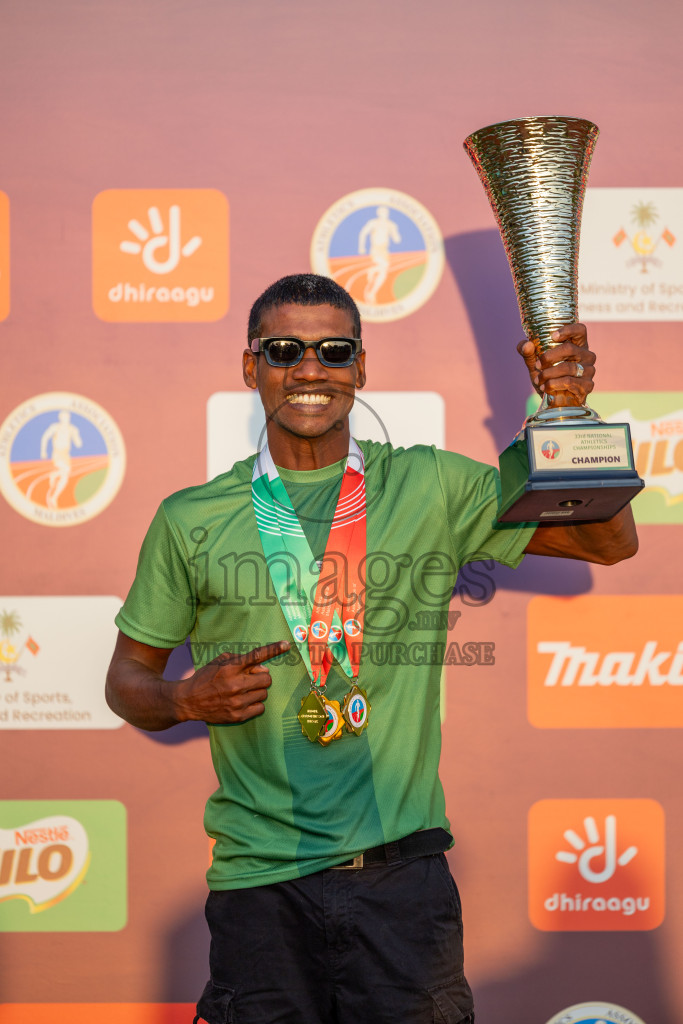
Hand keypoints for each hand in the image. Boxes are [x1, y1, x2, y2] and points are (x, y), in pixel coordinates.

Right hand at [174, 640, 289, 724]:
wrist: (188, 700)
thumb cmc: (205, 678)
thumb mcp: (218, 662)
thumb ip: (240, 660)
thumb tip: (262, 667)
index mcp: (230, 668)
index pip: (257, 656)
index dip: (273, 649)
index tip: (286, 644)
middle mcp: (235, 684)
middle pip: (266, 679)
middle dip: (262, 678)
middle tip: (251, 679)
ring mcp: (237, 701)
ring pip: (264, 694)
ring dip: (257, 691)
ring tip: (244, 691)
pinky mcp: (238, 715)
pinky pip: (260, 708)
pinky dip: (255, 704)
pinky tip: (244, 701)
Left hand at [517, 323, 595, 405]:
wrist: (555, 402)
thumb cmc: (548, 378)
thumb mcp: (535, 364)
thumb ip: (528, 353)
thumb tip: (526, 344)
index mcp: (577, 345)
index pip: (580, 330)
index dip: (568, 330)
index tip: (553, 336)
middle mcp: (587, 355)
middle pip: (570, 348)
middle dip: (549, 357)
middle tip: (537, 365)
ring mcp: (589, 370)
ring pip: (567, 367)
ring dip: (548, 374)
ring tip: (538, 380)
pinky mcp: (588, 385)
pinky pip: (569, 382)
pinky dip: (554, 384)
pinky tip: (545, 388)